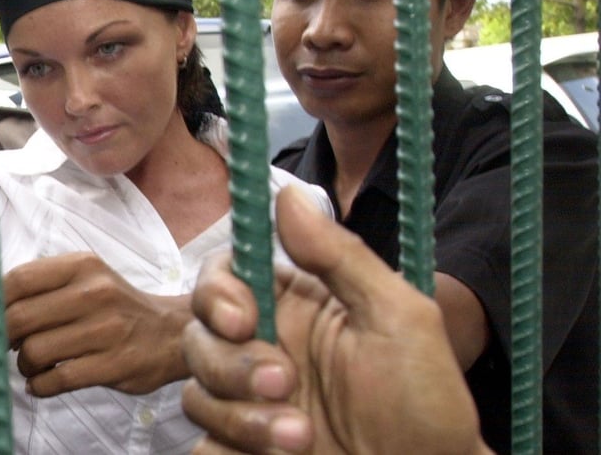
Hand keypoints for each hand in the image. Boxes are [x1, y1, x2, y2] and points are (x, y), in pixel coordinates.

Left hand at [3, 252, 191, 396]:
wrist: (170, 332)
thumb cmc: (117, 305)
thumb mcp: (88, 277)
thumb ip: (44, 284)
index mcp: (83, 265)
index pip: (18, 279)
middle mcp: (95, 293)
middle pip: (19, 318)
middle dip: (4, 338)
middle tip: (9, 345)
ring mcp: (106, 331)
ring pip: (35, 352)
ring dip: (24, 365)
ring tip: (34, 365)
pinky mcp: (113, 365)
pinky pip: (57, 380)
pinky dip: (40, 386)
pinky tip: (44, 382)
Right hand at [181, 186, 490, 453]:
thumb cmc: (426, 402)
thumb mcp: (399, 317)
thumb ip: (340, 255)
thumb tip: (288, 193)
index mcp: (293, 308)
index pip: (224, 277)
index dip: (218, 292)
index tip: (242, 319)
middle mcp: (263, 350)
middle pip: (199, 336)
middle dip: (234, 364)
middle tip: (287, 385)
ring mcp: (249, 404)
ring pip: (196, 394)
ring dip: (242, 417)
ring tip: (302, 438)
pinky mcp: (241, 451)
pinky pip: (202, 446)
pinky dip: (229, 452)